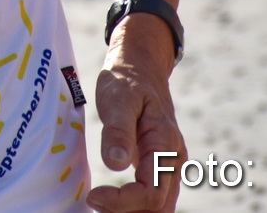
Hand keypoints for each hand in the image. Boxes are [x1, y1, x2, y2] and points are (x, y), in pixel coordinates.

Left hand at [88, 17, 185, 211]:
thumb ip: (118, 130)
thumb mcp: (118, 98)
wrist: (140, 68)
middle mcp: (173, 160)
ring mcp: (169, 165)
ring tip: (99, 202)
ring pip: (159, 207)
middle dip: (127, 212)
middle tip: (94, 202)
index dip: (123, 202)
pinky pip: (153, 196)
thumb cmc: (127, 80)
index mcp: (165, 144)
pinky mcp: (159, 167)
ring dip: (131, 211)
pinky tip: (109, 201)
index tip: (93, 196)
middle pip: (159, 207)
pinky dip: (133, 206)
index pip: (151, 192)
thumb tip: (115, 164)